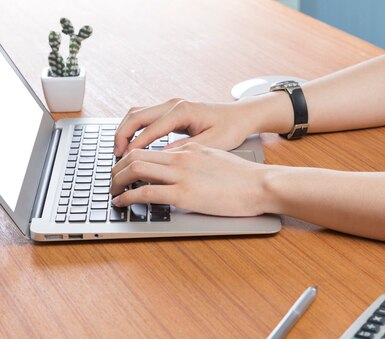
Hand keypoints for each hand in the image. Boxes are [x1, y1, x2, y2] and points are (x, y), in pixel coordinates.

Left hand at [110, 143, 271, 216]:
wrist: (261, 184)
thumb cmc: (245, 178)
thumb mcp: (217, 160)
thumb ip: (197, 161)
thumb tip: (183, 172)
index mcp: (190, 149)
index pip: (151, 148)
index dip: (130, 158)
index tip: (123, 169)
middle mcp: (181, 157)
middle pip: (136, 155)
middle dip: (116, 168)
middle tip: (110, 180)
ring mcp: (182, 175)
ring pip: (135, 169)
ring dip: (117, 181)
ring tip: (112, 192)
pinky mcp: (184, 194)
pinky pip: (146, 192)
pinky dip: (128, 198)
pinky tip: (122, 203)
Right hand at [113, 99, 253, 156]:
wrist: (241, 116)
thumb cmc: (231, 128)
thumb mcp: (212, 143)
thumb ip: (187, 149)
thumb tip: (163, 156)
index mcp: (182, 111)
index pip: (150, 128)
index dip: (135, 146)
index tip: (126, 161)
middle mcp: (173, 104)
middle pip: (136, 115)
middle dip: (122, 135)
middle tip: (117, 156)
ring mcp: (171, 106)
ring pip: (137, 114)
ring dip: (126, 131)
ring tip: (120, 152)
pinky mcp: (172, 112)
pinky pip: (145, 118)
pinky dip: (134, 129)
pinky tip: (133, 146)